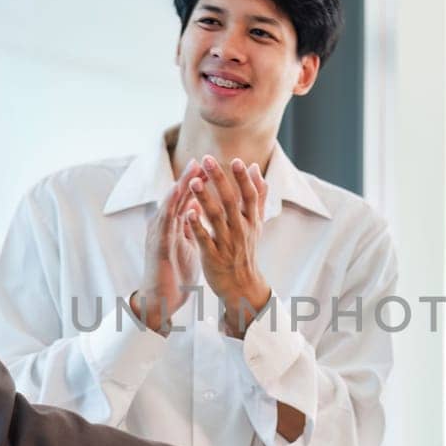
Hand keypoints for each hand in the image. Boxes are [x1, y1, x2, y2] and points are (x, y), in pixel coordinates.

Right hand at [132, 162, 205, 332]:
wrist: (161, 300)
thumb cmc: (175, 273)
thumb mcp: (188, 245)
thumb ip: (191, 227)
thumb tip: (199, 209)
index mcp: (174, 226)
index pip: (186, 200)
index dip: (197, 183)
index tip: (211, 168)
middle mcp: (164, 226)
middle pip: (177, 197)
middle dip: (188, 178)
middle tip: (200, 160)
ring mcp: (159, 235)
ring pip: (169, 206)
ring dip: (180, 187)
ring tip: (191, 172)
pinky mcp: (158, 246)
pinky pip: (165, 224)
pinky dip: (171, 209)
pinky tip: (178, 197)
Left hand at [184, 156, 269, 336]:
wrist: (242, 286)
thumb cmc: (246, 249)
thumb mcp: (256, 223)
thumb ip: (258, 195)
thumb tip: (255, 169)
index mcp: (251, 221)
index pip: (250, 196)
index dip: (243, 179)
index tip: (237, 160)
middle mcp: (241, 230)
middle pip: (231, 202)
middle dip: (219, 180)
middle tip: (207, 160)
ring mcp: (227, 244)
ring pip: (216, 218)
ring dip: (205, 199)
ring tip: (193, 182)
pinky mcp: (213, 257)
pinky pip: (204, 240)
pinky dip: (197, 227)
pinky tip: (188, 213)